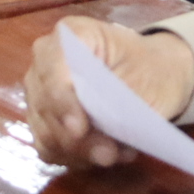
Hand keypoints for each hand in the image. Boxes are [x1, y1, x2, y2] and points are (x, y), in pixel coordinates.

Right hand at [24, 16, 193, 167]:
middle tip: (109, 154)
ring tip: (118, 152)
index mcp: (71, 35)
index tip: (79, 129)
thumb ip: (117, 99)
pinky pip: (51, 149)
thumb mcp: (144, 76)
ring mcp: (41, 93)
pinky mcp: (44, 122)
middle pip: (45, 105)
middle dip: (76, 137)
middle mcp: (46, 62)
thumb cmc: (149, 67)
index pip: (52, 67)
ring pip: (46, 132)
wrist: (153, 74)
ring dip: (81, 151)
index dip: (61, 99)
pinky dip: (79, 158)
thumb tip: (96, 128)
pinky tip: (107, 152)